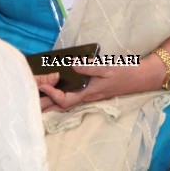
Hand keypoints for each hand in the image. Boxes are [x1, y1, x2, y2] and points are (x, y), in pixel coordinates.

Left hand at [36, 54, 163, 112]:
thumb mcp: (108, 67)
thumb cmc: (124, 72)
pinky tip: (57, 92)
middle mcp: (87, 97)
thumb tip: (71, 65)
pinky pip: (72, 98)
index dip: (51, 94)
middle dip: (45, 104)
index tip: (42, 84)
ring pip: (66, 103)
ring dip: (51, 102)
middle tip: (29, 101)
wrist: (140, 77)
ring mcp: (89, 95)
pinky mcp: (92, 92)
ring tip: (37, 99)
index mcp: (89, 92)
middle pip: (61, 105)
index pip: (64, 99)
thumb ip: (89, 67)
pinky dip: (60, 96)